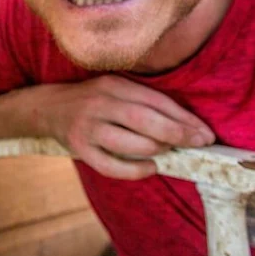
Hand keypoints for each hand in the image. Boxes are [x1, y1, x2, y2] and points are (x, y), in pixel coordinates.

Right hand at [38, 75, 214, 179]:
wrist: (49, 107)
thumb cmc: (93, 99)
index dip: (183, 118)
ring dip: (156, 150)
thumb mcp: (115, 88)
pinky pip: (113, 167)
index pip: (154, 100)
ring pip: (131, 144)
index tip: (204, 132)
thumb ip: (143, 101)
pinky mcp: (80, 149)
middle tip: (199, 143)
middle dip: (177, 134)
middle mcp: (100, 103)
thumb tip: (185, 125)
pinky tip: (150, 167)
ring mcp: (88, 127)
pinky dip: (136, 171)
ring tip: (165, 151)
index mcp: (113, 85)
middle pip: (145, 120)